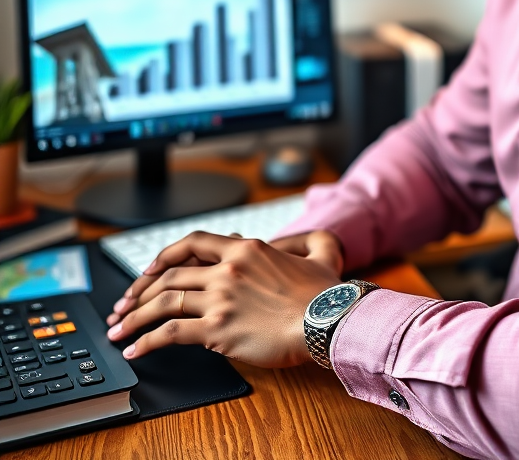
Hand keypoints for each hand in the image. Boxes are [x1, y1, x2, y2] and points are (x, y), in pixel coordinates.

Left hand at [105, 231, 342, 366]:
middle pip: (169, 275)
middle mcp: (228, 270)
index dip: (165, 255)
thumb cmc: (325, 294)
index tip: (150, 270)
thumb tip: (306, 240)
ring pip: (163, 303)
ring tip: (118, 330)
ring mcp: (220, 299)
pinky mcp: (217, 329)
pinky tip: (136, 350)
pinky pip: (170, 333)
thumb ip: (310, 241)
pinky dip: (147, 341)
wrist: (328, 320)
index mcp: (246, 250)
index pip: (193, 243)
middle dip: (139, 292)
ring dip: (134, 317)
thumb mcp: (322, 253)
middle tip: (124, 306)